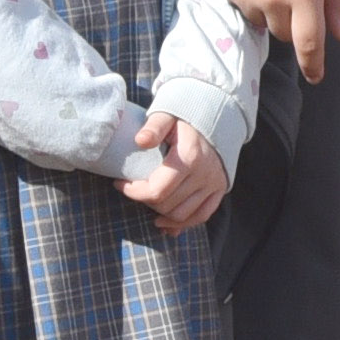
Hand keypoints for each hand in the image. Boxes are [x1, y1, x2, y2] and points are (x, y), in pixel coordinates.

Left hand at [119, 111, 231, 234]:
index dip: (134, 192)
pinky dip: (183, 224)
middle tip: (134, 189)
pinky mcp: (219, 190)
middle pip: (167, 205)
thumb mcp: (167, 115)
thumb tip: (140, 141)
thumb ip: (153, 126)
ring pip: (182, 215)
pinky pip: (202, 216)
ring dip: (161, 215)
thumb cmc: (185, 118)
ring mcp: (213, 184)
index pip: (157, 190)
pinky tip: (166, 224)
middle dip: (145, 201)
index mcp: (189, 157)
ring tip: (147, 203)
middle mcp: (204, 174)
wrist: (217, 116)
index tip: (120, 183)